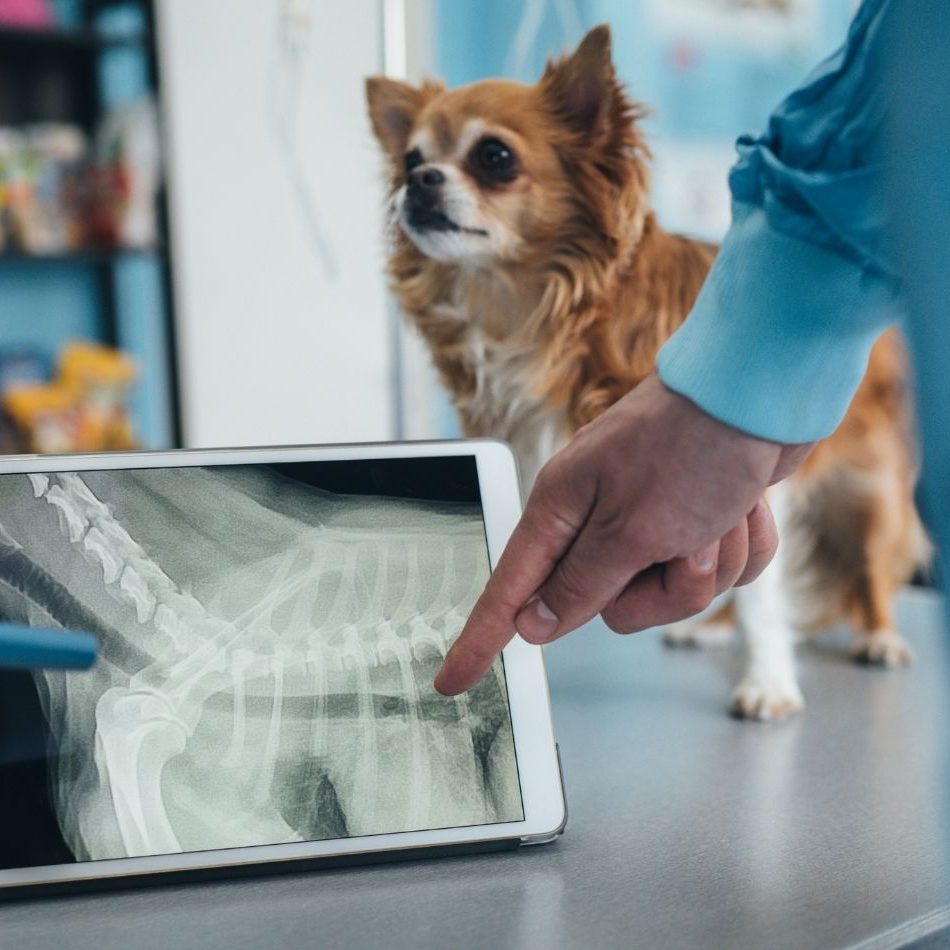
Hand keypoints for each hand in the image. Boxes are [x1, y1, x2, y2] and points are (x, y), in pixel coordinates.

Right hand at [435, 375, 811, 694]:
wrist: (761, 391)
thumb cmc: (691, 447)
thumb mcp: (631, 529)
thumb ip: (579, 585)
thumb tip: (533, 624)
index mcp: (563, 509)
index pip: (510, 591)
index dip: (481, 639)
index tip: (451, 682)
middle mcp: (600, 517)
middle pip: (613, 605)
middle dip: (665, 589)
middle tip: (685, 543)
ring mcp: (650, 518)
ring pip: (673, 592)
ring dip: (711, 561)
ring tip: (721, 513)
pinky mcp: (697, 519)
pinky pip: (717, 571)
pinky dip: (740, 547)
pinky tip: (744, 508)